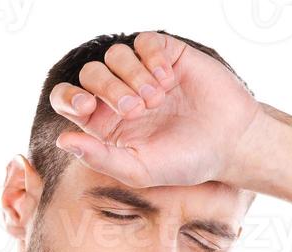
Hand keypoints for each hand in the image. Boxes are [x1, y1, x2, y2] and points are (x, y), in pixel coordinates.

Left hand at [48, 31, 263, 188]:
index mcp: (105, 124)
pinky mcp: (166, 55)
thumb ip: (99, 158)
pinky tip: (169, 79)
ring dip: (133, 76)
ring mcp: (142, 73)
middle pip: (90, 73)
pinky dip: (152, 58)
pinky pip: (144, 41)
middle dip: (108, 88)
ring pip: (115, 54)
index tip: (86, 106)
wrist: (229, 144)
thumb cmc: (184, 162)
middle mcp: (119, 95)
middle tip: (136, 109)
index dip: (68, 97)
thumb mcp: (139, 170)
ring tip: (157, 98)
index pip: (69, 100)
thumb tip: (62, 140)